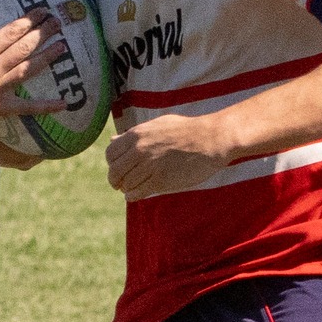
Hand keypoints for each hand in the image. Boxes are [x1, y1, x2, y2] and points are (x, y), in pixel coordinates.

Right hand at [0, 0, 67, 132]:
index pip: (11, 32)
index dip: (29, 21)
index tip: (43, 11)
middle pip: (23, 48)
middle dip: (42, 34)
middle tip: (59, 22)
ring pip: (27, 71)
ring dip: (47, 58)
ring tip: (63, 46)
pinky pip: (26, 107)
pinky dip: (45, 106)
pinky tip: (64, 103)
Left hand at [104, 111, 229, 199]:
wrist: (211, 139)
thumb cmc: (187, 130)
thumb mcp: (158, 125)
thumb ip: (134, 134)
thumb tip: (113, 140)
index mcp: (137, 134)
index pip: (110, 153)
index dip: (112, 163)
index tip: (118, 169)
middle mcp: (140, 150)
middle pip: (115, 171)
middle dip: (115, 180)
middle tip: (120, 184)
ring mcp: (150, 165)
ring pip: (126, 183)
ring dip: (127, 188)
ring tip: (132, 189)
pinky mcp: (161, 180)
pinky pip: (138, 192)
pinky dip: (134, 196)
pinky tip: (137, 194)